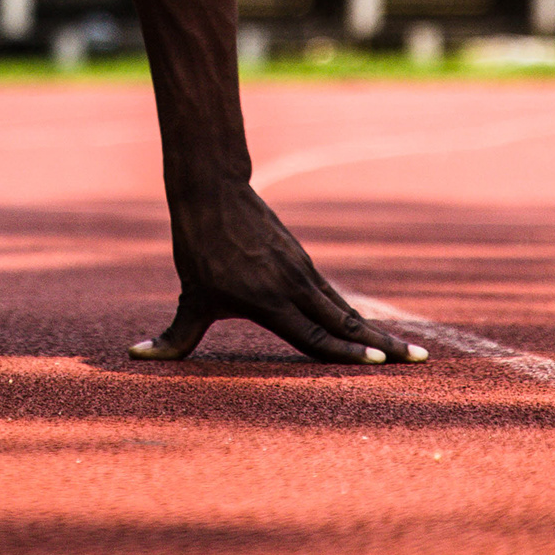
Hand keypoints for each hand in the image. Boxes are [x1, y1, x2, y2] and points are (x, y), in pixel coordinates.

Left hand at [131, 178, 426, 365]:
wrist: (213, 191)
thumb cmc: (199, 249)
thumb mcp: (190, 297)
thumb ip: (174, 336)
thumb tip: (136, 357)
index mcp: (271, 301)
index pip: (315, 335)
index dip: (346, 353)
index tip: (378, 363)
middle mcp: (294, 287)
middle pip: (345, 323)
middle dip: (381, 345)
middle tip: (418, 362)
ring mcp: (303, 272)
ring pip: (345, 309)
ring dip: (376, 331)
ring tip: (408, 352)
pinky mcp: (302, 261)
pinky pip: (333, 295)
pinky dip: (354, 315)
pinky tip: (368, 329)